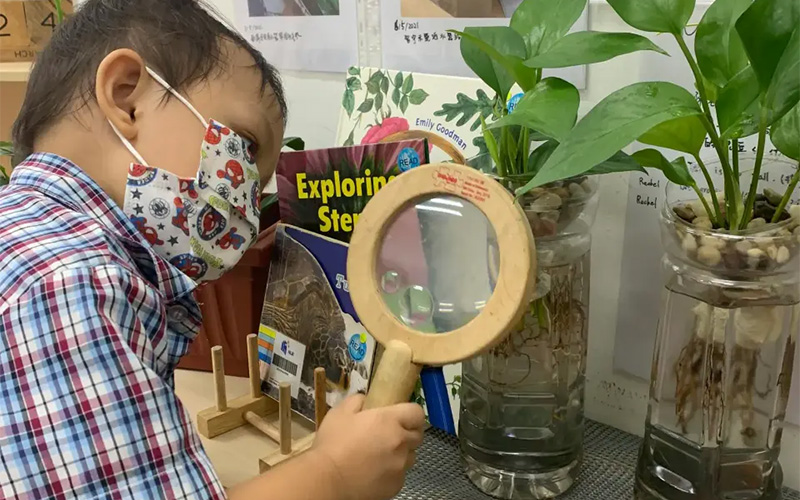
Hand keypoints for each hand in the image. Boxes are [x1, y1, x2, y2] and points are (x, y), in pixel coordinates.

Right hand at [310, 395, 424, 499]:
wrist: (327, 480)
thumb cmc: (333, 443)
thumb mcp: (340, 412)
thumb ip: (357, 401)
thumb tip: (366, 401)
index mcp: (390, 421)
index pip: (417, 413)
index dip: (410, 413)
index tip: (399, 416)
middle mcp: (401, 443)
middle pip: (417, 436)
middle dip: (407, 433)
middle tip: (388, 435)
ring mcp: (400, 467)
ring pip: (410, 456)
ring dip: (401, 453)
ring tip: (380, 456)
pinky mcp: (396, 486)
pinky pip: (400, 475)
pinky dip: (392, 472)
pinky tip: (374, 472)